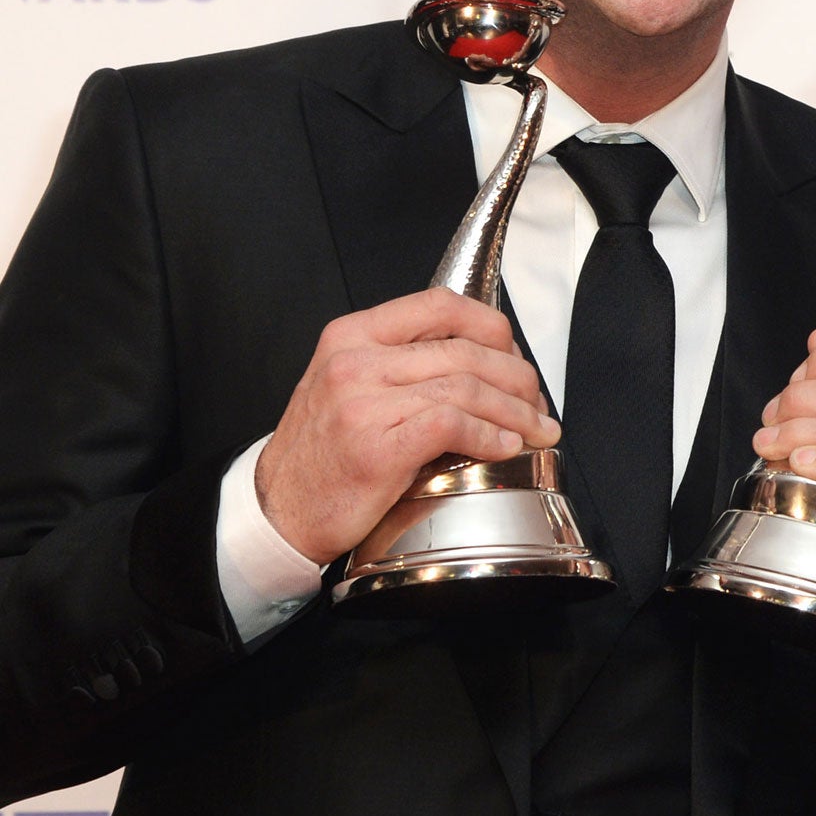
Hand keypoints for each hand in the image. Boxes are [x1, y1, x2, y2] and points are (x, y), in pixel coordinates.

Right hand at [256, 288, 558, 564]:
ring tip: (537, 429)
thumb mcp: (350, 385)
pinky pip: (452, 425)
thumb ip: (404, 362)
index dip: (491, 325)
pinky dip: (490, 435)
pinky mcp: (376, 448)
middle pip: (465, 350)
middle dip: (517, 376)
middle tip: (537, 402)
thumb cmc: (323, 452)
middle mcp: (355, 361)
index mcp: (352, 335)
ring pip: (467, 386)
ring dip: (515, 411)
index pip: (440, 304)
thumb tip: (485, 357)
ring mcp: (363, 403)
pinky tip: (505, 447)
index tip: (515, 351)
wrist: (278, 510)